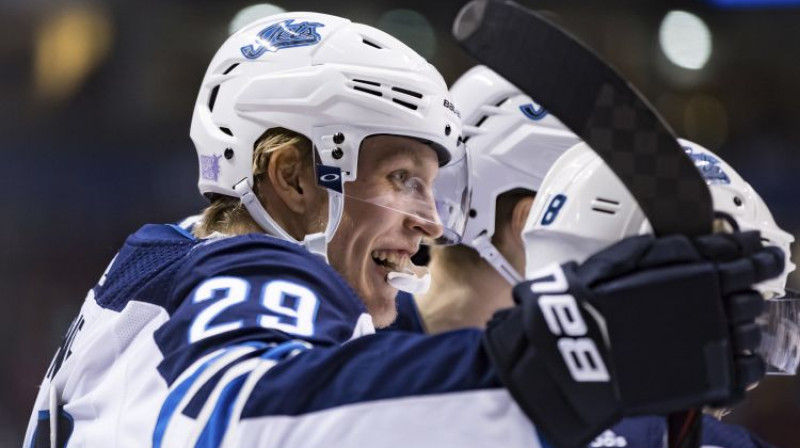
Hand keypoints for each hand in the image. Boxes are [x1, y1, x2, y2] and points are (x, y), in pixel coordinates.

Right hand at [483, 231, 783, 447]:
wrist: (575, 345)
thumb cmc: (594, 296)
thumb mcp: (632, 254)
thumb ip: (677, 247)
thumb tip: (722, 242)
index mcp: (699, 275)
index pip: (747, 261)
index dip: (757, 254)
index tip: (761, 252)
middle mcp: (713, 310)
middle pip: (753, 297)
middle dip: (751, 289)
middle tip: (743, 286)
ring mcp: (712, 347)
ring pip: (752, 334)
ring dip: (748, 325)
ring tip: (733, 323)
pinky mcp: (705, 380)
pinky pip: (743, 374)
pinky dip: (746, 365)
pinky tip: (734, 357)